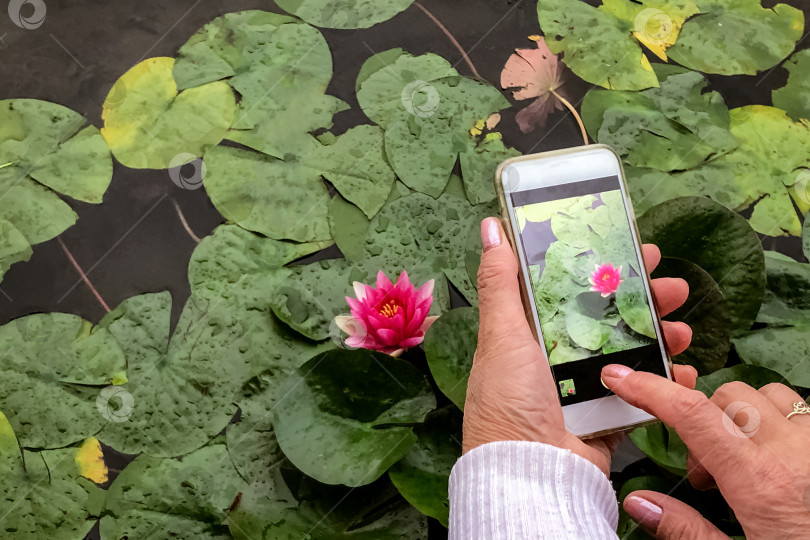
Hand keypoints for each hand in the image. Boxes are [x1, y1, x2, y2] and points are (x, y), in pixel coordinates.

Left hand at [463, 217, 695, 474]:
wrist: (533, 472)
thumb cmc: (509, 402)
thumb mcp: (502, 334)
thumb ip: (500, 282)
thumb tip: (490, 227)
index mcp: (531, 333)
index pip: (572, 288)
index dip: (602, 266)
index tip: (633, 246)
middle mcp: (559, 356)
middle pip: (609, 316)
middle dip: (643, 297)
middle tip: (671, 284)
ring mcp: (586, 386)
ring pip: (633, 350)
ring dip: (661, 335)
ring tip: (681, 326)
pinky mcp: (608, 415)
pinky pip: (644, 391)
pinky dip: (667, 380)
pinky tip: (685, 369)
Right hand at [604, 367, 809, 538]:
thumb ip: (687, 532)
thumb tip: (639, 503)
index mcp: (760, 482)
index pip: (691, 415)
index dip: (649, 389)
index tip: (620, 377)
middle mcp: (794, 451)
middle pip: (726, 398)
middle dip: (703, 420)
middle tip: (707, 472)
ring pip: (768, 396)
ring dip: (743, 417)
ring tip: (745, 462)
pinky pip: (803, 411)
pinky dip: (780, 424)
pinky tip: (781, 463)